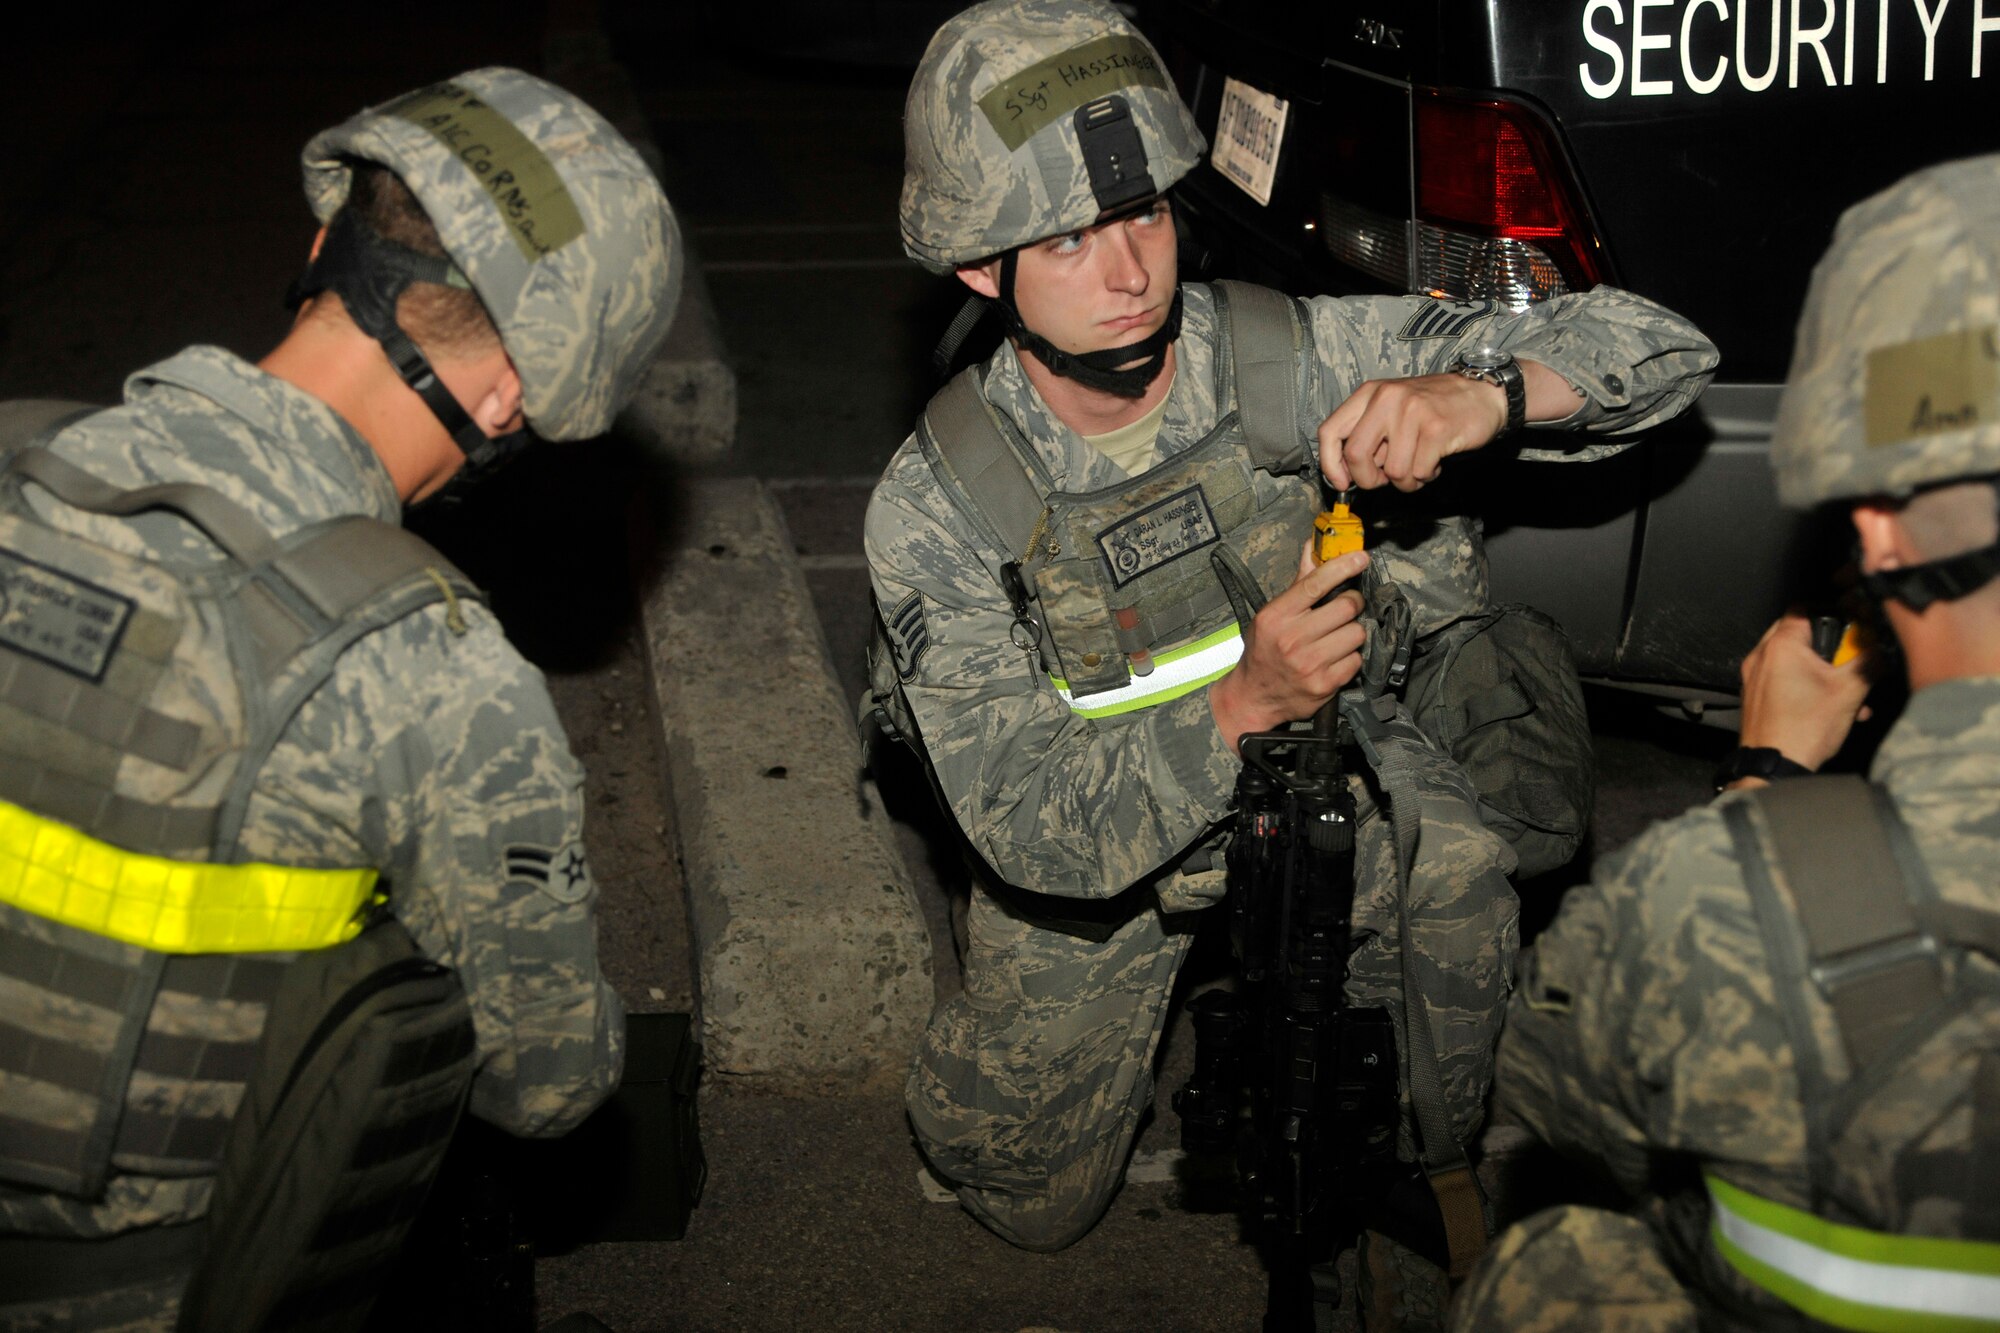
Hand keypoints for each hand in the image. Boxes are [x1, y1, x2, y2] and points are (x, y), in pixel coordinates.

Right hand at [1210, 543, 1369, 750]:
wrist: (1254, 697)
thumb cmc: (1265, 651)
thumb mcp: (1272, 615)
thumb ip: (1298, 583)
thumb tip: (1313, 548)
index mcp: (1276, 617)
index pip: (1315, 584)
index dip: (1343, 567)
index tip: (1361, 557)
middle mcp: (1291, 639)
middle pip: (1346, 607)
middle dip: (1352, 604)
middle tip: (1346, 607)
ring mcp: (1309, 664)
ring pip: (1356, 633)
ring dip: (1352, 633)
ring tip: (1337, 637)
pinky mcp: (1324, 684)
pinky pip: (1356, 660)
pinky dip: (1351, 658)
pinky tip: (1335, 659)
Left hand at [1317, 373, 1506, 492]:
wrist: (1482, 394)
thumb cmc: (1433, 407)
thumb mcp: (1391, 408)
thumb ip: (1366, 433)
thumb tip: (1345, 474)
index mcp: (1370, 393)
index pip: (1329, 431)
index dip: (1330, 465)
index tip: (1342, 482)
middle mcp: (1387, 398)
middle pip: (1355, 455)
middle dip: (1369, 479)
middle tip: (1386, 478)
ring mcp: (1412, 412)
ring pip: (1393, 471)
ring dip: (1406, 480)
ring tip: (1419, 462)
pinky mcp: (1436, 429)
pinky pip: (1419, 472)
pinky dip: (1426, 476)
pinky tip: (1434, 461)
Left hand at [1736, 613, 1872, 772]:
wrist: (1774, 767)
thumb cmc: (1805, 728)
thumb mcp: (1849, 691)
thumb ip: (1870, 662)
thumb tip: (1883, 649)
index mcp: (1780, 645)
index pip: (1804, 607)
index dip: (1831, 611)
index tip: (1851, 623)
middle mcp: (1761, 656)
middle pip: (1800, 634)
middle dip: (1831, 647)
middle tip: (1851, 660)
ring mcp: (1755, 677)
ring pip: (1795, 661)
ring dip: (1825, 673)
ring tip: (1849, 694)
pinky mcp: (1756, 696)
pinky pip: (1785, 680)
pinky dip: (1808, 687)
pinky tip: (1834, 709)